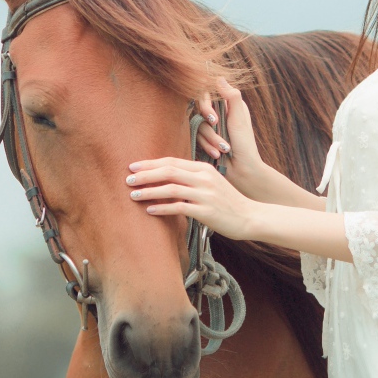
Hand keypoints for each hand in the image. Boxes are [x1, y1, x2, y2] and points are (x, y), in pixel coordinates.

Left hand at [126, 156, 259, 240]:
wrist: (250, 216)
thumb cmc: (228, 201)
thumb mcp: (211, 182)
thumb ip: (192, 177)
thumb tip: (167, 177)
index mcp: (203, 168)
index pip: (172, 161)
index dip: (150, 163)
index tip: (133, 166)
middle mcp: (203, 178)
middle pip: (169, 171)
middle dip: (146, 174)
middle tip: (127, 179)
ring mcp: (205, 194)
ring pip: (171, 188)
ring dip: (149, 191)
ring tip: (133, 194)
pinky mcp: (206, 211)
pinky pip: (179, 207)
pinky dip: (162, 207)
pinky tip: (149, 209)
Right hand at [193, 77, 265, 195]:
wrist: (242, 172)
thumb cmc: (245, 145)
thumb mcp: (239, 120)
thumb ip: (231, 98)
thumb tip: (219, 77)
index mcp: (229, 104)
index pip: (209, 94)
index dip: (206, 104)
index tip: (212, 118)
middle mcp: (220, 113)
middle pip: (201, 110)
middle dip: (209, 126)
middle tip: (216, 134)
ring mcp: (211, 127)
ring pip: (198, 126)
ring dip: (210, 139)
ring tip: (223, 150)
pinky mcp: (204, 139)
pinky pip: (196, 138)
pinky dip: (207, 146)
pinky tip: (216, 155)